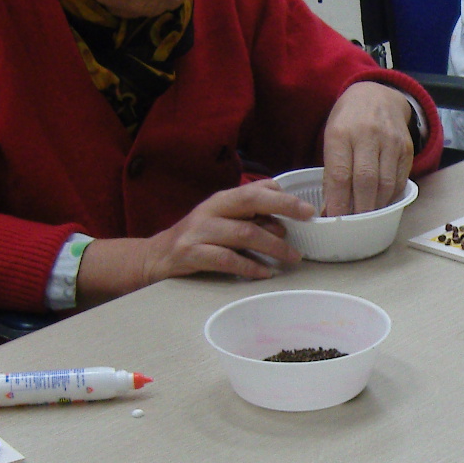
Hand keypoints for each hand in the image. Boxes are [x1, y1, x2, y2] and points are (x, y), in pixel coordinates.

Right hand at [77, 182, 311, 303]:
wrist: (154, 258)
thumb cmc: (197, 239)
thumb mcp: (222, 219)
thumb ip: (249, 214)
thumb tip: (285, 213)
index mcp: (221, 200)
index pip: (255, 190)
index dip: (283, 197)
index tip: (309, 209)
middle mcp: (211, 210)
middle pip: (251, 202)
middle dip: (283, 208)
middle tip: (307, 221)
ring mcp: (199, 232)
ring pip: (243, 234)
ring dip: (273, 246)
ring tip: (292, 257)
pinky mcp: (191, 255)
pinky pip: (226, 260)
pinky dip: (249, 267)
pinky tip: (265, 273)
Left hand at [321, 81, 414, 216]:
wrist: (378, 95)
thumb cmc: (348, 121)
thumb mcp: (331, 138)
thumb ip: (332, 172)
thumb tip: (330, 211)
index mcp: (341, 133)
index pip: (340, 174)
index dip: (338, 201)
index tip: (334, 220)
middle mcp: (368, 135)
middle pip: (365, 181)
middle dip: (359, 209)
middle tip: (352, 226)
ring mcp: (391, 141)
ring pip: (385, 184)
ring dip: (376, 206)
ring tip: (366, 217)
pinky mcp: (407, 149)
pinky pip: (399, 180)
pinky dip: (389, 197)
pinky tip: (381, 203)